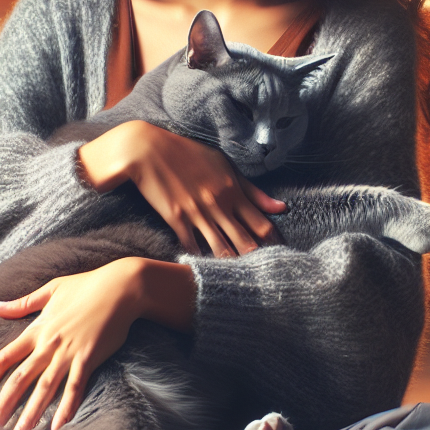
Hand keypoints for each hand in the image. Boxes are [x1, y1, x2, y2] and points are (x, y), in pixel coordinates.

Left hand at [0, 258, 145, 429]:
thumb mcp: (51, 290)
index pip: (3, 359)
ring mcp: (69, 353)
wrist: (121, 288)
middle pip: (19, 379)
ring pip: (45, 388)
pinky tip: (58, 425)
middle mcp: (48, 345)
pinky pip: (75, 388)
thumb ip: (22, 303)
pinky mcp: (89, 359)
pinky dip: (66, 407)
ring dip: (31, 411)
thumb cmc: (87, 285)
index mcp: (37, 329)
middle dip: (3, 405)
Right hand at [78, 120, 284, 256]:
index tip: (279, 257)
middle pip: (246, 240)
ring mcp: (198, 212)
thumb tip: (282, 208)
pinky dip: (200, 259)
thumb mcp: (226, 166)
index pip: (263, 224)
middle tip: (265, 276)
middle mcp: (220, 204)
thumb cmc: (190, 155)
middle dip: (256, 260)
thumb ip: (254, 191)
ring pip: (221, 248)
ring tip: (241, 281)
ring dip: (231, 264)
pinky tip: (206, 270)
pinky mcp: (176, 218)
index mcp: (234, 190)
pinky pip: (192, 246)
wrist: (148, 149)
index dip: (273, 243)